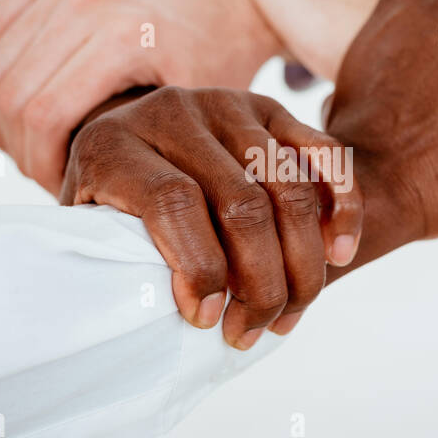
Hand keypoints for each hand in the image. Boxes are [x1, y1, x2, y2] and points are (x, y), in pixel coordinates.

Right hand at [0, 0, 282, 194]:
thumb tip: (91, 203)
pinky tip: (14, 109)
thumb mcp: (190, 115)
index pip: (42, 115)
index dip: (39, 163)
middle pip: (7, 94)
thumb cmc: (216, 61)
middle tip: (46, 173)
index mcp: (121, 34)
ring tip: (34, 146)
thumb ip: (141, 151)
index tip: (63, 187)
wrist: (224, 0)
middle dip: (17, 147)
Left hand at [59, 87, 362, 348]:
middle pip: (242, 204)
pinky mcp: (268, 107)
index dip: (199, 268)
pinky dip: (342, 206)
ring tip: (287, 314)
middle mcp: (172, 114)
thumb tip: (182, 314)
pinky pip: (324, 153)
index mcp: (115, 147)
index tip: (206, 318)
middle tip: (251, 331)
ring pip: (289, 188)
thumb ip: (124, 257)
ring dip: (301, 264)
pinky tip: (339, 256)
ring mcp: (226, 105)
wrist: (128, 134)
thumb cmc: (110, 203)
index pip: (172, 204)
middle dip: (259, 284)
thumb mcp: (94, 229)